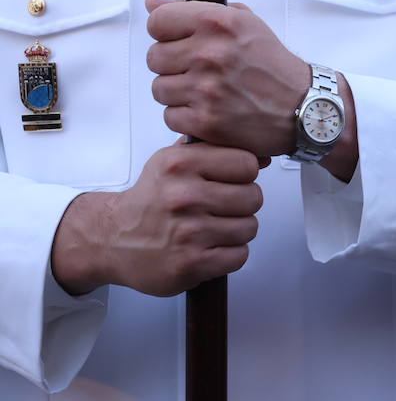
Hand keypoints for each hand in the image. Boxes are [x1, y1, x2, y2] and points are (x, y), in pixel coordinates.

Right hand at [50, 141, 262, 296]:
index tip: (235, 179)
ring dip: (239, 229)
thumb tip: (262, 155)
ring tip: (218, 226)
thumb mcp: (172, 158)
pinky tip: (214, 246)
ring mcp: (188, 232)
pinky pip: (239, 255)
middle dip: (245, 202)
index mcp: (181, 163)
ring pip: (249, 227)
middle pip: (253, 197)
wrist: (114, 238)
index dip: (246, 172)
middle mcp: (184, 196)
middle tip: (227, 206)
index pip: (246, 163)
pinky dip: (231, 253)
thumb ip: (213, 149)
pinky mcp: (190, 264)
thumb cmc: (150, 198)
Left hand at [145, 0, 309, 158]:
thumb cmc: (270, 61)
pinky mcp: (204, 121)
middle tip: (196, 67)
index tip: (176, 38)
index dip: (165, 30)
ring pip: (159, 88)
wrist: (299, 104)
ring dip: (177, 90)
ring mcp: (205, 89)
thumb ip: (193, 8)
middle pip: (154, 57)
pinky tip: (208, 108)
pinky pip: (169, 115)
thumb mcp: (241, 21)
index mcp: (218, 22)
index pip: (158, 20)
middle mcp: (209, 53)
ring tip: (205, 88)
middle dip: (171, 62)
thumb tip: (152, 2)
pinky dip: (185, 115)